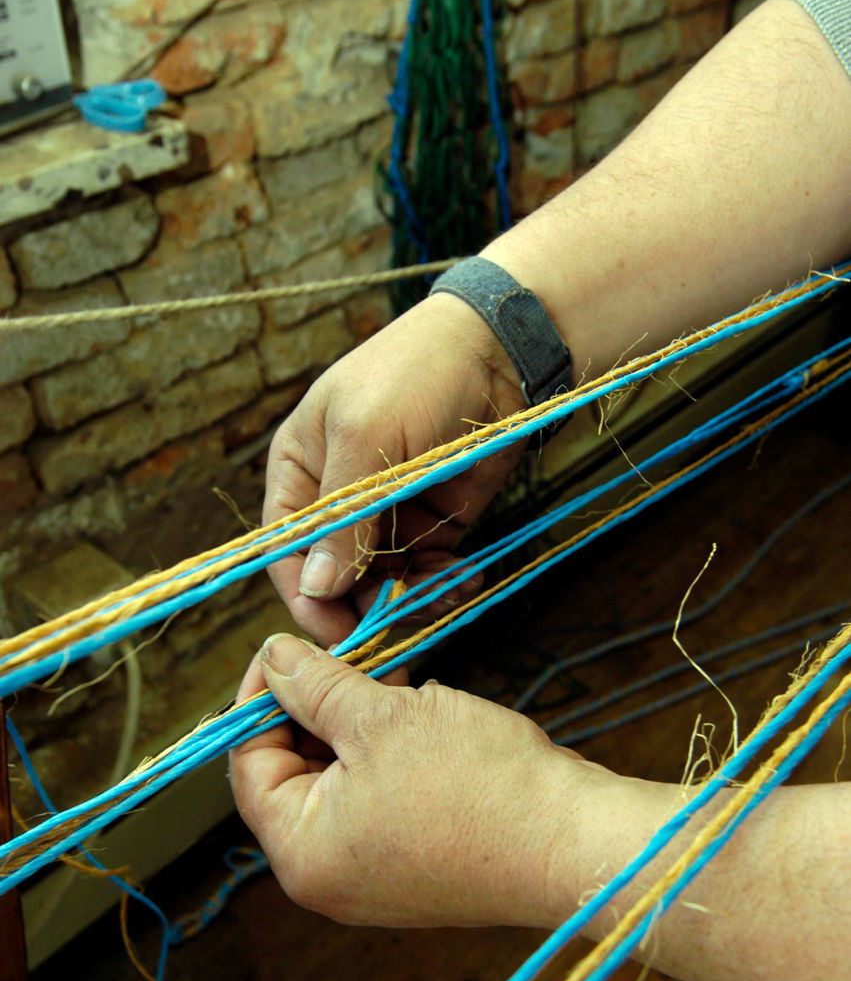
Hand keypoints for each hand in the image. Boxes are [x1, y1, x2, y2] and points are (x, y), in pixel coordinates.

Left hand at [229, 633, 614, 927]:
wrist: (574, 843)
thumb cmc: (475, 785)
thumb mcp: (382, 718)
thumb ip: (316, 686)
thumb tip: (272, 657)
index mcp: (302, 851)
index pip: (248, 765)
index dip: (261, 699)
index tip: (286, 650)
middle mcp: (330, 876)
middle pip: (294, 773)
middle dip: (317, 709)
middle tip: (350, 658)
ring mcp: (378, 876)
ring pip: (344, 781)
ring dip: (361, 726)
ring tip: (397, 685)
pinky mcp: (420, 865)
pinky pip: (383, 799)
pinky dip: (393, 755)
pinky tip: (427, 720)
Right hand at [263, 292, 526, 648]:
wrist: (501, 351)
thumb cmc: (414, 374)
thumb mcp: (366, 438)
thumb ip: (341, 517)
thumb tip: (315, 586)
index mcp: (302, 471)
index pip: (285, 549)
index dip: (303, 594)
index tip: (332, 629)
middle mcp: (339, 500)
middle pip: (335, 577)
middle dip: (362, 604)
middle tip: (394, 624)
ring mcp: (389, 515)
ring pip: (383, 583)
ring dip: (410, 598)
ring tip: (444, 592)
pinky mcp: (435, 525)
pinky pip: (428, 572)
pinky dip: (443, 585)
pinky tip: (466, 580)